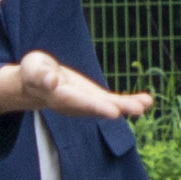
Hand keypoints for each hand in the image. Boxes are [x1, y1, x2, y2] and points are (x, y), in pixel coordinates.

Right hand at [0, 50, 149, 124]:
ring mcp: (87, 103)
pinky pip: (114, 101)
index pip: (78, 102)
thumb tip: (51, 80)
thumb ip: (41, 74)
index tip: (113, 111)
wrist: (38, 83)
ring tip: (146, 104)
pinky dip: (130, 101)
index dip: (95, 106)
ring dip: (128, 106)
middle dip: (117, 109)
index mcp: (58, 96)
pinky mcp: (96, 99)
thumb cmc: (34, 72)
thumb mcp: (33, 68)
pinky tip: (147, 100)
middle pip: (96, 108)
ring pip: (109, 106)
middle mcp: (76, 105)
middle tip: (136, 109)